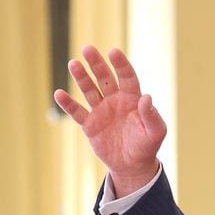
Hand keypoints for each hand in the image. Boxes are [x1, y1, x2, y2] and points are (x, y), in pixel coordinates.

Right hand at [53, 46, 165, 194]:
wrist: (133, 165)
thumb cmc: (147, 146)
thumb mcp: (155, 132)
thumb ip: (152, 115)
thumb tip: (147, 97)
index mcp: (132, 99)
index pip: (126, 77)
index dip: (120, 65)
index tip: (113, 52)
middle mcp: (115, 101)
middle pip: (104, 78)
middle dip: (96, 64)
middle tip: (88, 49)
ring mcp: (101, 111)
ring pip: (89, 90)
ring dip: (81, 78)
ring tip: (73, 64)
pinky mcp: (89, 124)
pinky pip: (77, 112)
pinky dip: (68, 104)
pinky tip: (59, 94)